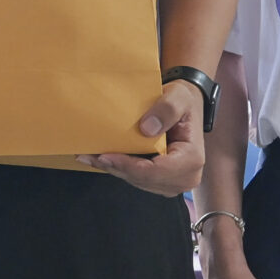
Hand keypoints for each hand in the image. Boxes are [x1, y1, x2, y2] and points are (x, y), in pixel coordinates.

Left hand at [80, 83, 203, 192]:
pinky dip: (118, 168)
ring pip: (137, 181)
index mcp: (192, 159)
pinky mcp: (161, 181)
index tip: (104, 156)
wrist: (185, 108)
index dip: (129, 166)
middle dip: (115, 167)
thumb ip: (167, 108)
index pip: (156, 171)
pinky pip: (136, 178)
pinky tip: (100, 158)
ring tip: (89, 155)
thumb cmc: (183, 101)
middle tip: (87, 155)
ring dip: (113, 169)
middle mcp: (185, 177)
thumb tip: (147, 128)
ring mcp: (172, 182)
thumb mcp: (179, 96)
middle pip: (143, 179)